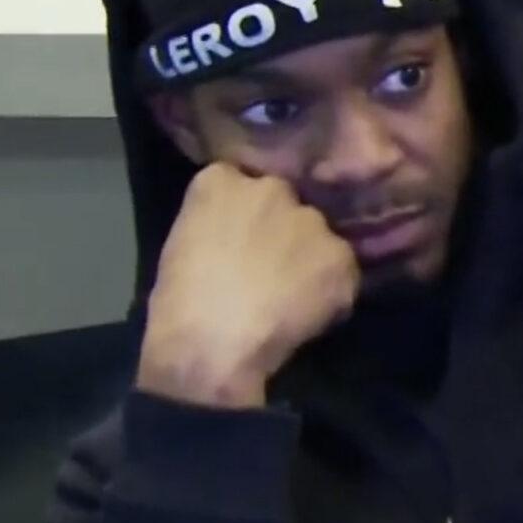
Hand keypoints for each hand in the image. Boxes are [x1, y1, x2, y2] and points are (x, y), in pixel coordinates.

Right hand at [137, 164, 359, 409]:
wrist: (213, 340)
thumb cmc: (180, 301)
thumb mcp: (183, 243)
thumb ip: (217, 224)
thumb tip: (238, 238)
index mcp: (221, 181)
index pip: (241, 182)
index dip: (246, 214)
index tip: (242, 238)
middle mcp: (273, 189)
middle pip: (287, 203)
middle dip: (283, 229)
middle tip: (272, 267)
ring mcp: (312, 222)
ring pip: (319, 237)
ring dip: (312, 259)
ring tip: (294, 296)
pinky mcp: (341, 257)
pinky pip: (342, 273)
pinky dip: (332, 292)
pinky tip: (309, 315)